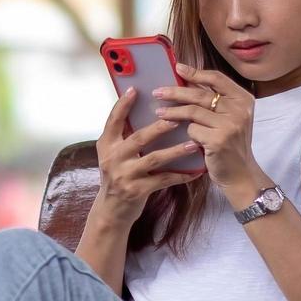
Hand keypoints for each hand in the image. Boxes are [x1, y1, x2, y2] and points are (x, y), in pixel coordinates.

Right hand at [91, 84, 205, 227]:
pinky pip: (163, 180)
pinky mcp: (137, 190)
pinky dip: (180, 175)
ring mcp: (125, 176)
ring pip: (154, 159)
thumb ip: (125, 136)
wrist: (112, 211)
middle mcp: (112, 159)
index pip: (113, 120)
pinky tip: (194, 171)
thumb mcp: (113, 155)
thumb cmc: (118, 176)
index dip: (123, 105)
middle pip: (138, 139)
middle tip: (177, 118)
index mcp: (106, 145)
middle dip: (158, 128)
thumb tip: (147, 112)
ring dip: (176, 151)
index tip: (135, 90)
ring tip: (193, 143)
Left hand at [155, 62, 263, 194]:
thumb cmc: (230, 143)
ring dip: (172, 112)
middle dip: (175, 92)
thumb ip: (214, 100)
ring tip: (159, 113)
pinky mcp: (219, 140)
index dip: (195, 72)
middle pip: (200, 94)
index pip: (217, 78)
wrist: (240, 173)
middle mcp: (239, 110)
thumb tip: (186, 80)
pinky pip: (192, 130)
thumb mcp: (229, 118)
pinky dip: (187, 134)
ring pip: (193, 112)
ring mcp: (230, 125)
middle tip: (157, 92)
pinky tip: (186, 140)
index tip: (177, 68)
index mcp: (243, 99)